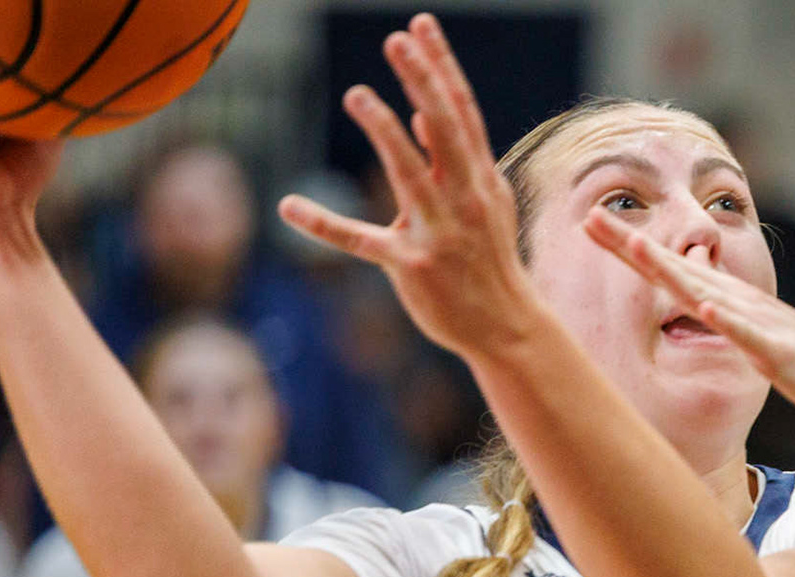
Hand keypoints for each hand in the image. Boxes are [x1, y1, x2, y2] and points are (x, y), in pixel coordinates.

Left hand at [280, 14, 533, 360]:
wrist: (506, 327)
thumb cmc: (489, 260)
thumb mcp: (482, 205)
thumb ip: (453, 159)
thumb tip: (418, 113)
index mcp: (480, 180)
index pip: (460, 113)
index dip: (440, 67)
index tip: (420, 26)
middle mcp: (463, 200)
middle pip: (443, 131)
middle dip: (422, 83)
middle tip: (397, 40)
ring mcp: (437, 233)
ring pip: (410, 175)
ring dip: (386, 132)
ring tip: (359, 93)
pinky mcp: (409, 266)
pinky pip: (361, 241)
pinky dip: (323, 225)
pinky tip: (288, 207)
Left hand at [585, 207, 794, 424]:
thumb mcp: (743, 332)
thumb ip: (716, 316)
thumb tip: (689, 302)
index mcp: (722, 298)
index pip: (666, 267)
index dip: (628, 246)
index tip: (590, 223)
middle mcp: (733, 299)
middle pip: (674, 267)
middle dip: (631, 244)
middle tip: (590, 217)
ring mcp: (753, 321)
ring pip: (704, 292)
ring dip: (670, 271)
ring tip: (635, 248)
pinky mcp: (773, 349)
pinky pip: (745, 334)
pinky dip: (723, 320)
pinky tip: (702, 307)